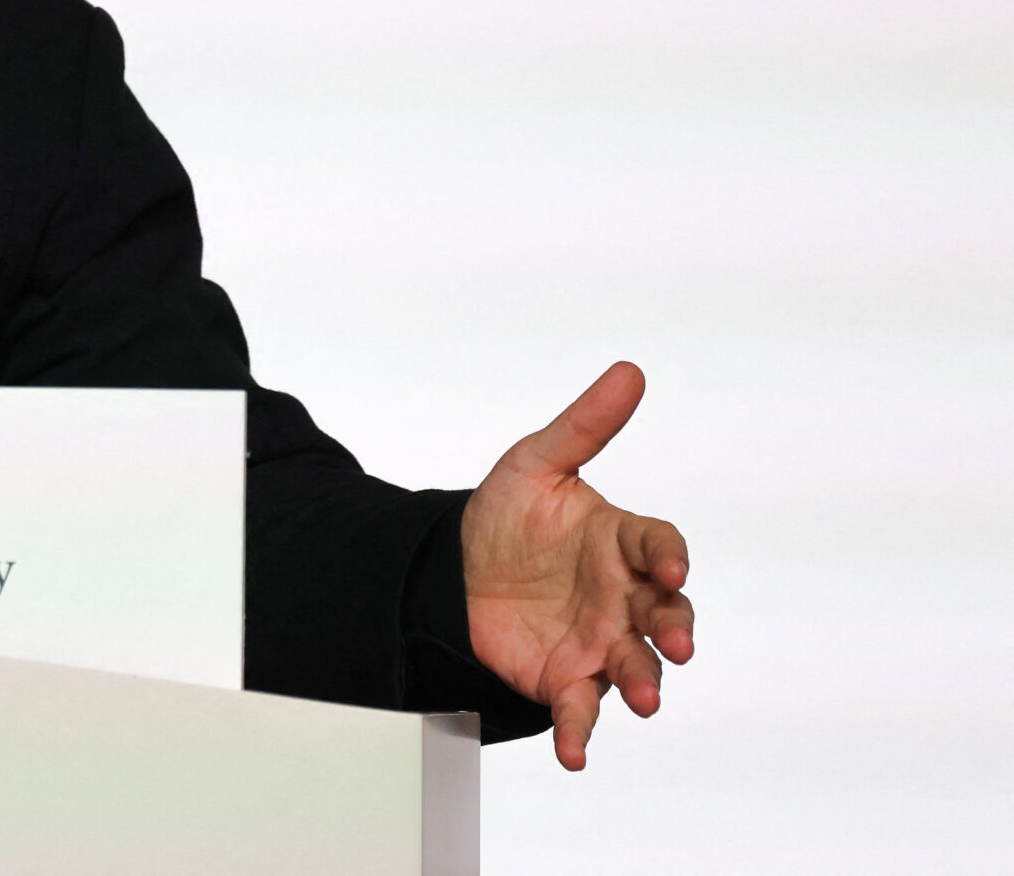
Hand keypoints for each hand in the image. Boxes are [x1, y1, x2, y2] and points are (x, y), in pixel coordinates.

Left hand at [462, 361, 694, 770]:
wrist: (452, 569)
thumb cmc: (508, 515)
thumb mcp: (536, 464)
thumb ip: (583, 426)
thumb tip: (629, 371)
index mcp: (620, 541)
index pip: (658, 546)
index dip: (669, 555)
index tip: (670, 565)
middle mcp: (621, 596)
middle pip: (663, 615)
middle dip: (673, 630)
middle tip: (676, 644)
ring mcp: (598, 641)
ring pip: (634, 667)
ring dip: (644, 684)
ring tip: (642, 697)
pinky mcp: (564, 678)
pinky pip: (580, 711)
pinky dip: (580, 735)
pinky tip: (574, 756)